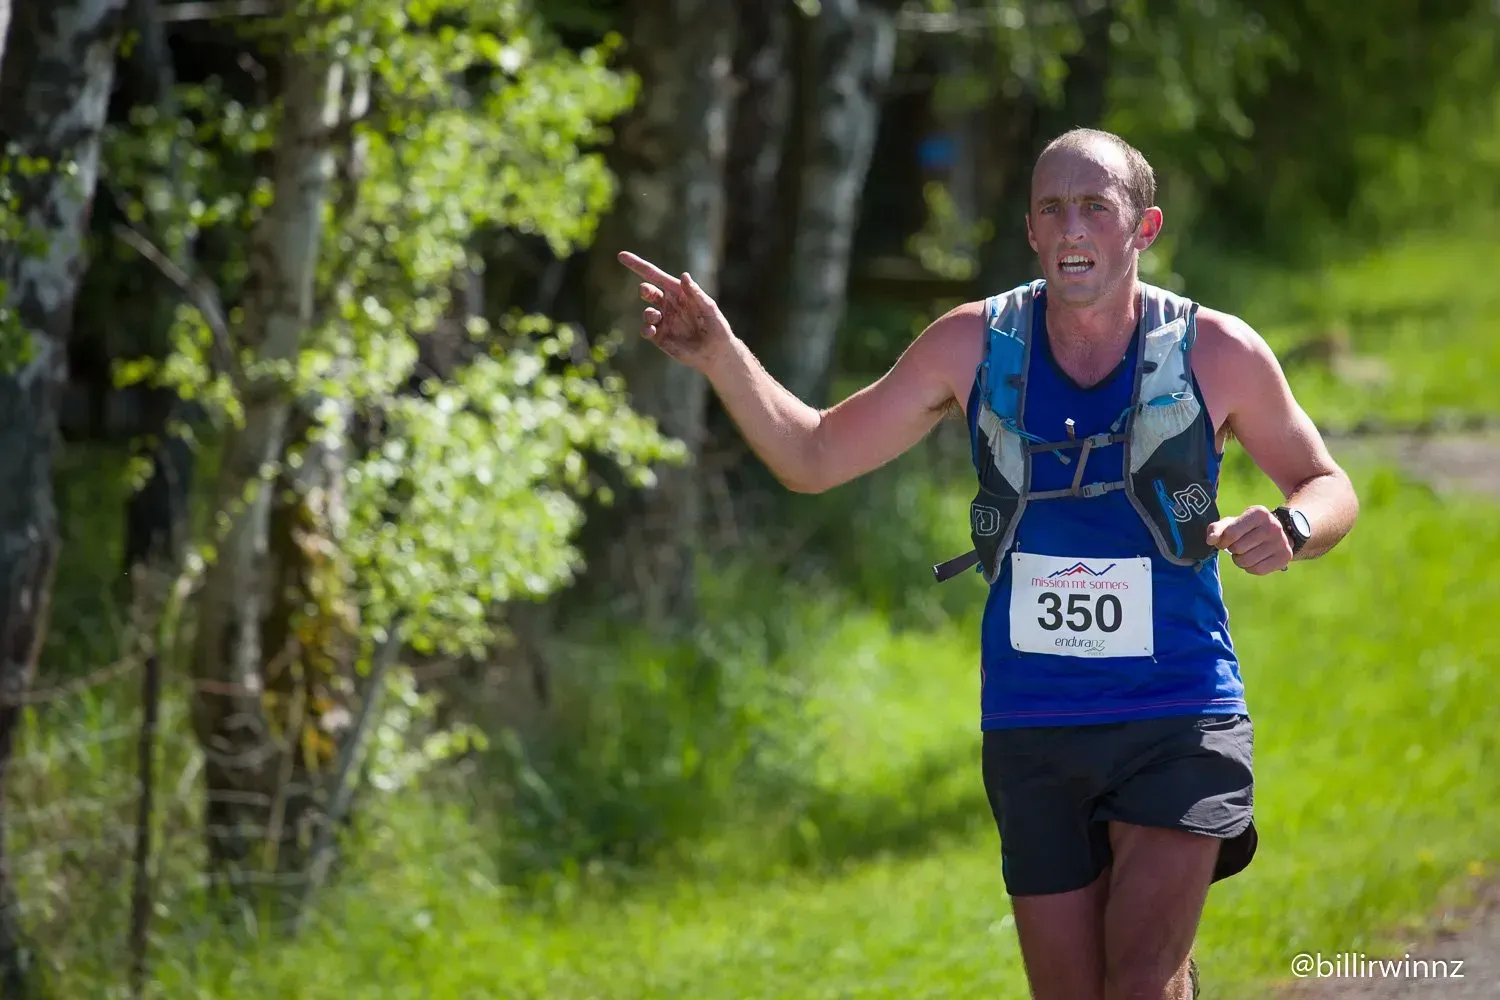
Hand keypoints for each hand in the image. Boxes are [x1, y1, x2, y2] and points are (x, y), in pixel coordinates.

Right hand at [617, 251, 732, 373]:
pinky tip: (651, 330)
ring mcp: (663, 320)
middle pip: (648, 292)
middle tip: (646, 291)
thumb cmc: (716, 326)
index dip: (638, 265)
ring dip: (648, 313)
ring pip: (647, 312)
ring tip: (656, 317)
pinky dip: (646, 329)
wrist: (715, 352)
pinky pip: (646, 330)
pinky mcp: (660, 337)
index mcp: (678, 292)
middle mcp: (667, 304)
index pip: (655, 276)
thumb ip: (695, 293)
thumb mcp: (708, 307)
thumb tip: (683, 275)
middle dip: (645, 290)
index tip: (621, 256)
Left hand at [1206, 505, 1292, 574]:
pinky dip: (1251, 568)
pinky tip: (1255, 559)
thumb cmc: (1247, 528)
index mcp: (1258, 513)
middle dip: (1233, 550)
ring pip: (1246, 562)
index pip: (1231, 533)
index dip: (1223, 541)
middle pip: (1237, 549)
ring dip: (1240, 560)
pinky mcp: (1286, 556)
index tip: (1225, 541)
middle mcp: (1273, 526)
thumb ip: (1216, 529)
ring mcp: (1281, 542)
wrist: (1277, 532)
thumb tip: (1210, 540)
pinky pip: (1258, 570)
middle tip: (1240, 545)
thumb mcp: (1231, 523)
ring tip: (1247, 552)